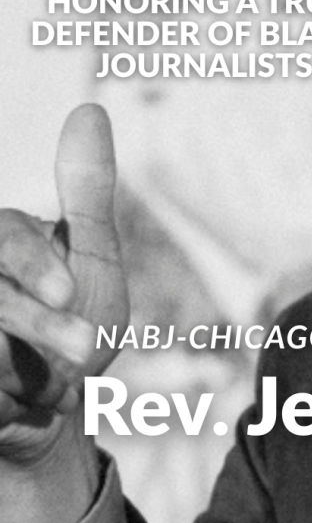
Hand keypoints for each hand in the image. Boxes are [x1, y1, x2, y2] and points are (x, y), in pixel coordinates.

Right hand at [0, 103, 128, 460]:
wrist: (56, 414)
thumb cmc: (79, 326)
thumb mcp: (92, 258)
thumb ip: (87, 192)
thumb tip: (90, 109)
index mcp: (4, 242)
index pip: (7, 238)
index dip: (34, 264)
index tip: (69, 294)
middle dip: (37, 321)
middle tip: (84, 348)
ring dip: (23, 360)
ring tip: (56, 386)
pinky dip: (3, 389)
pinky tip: (14, 399)